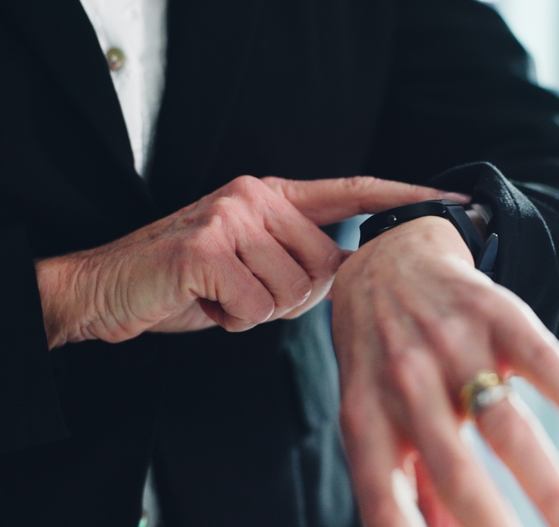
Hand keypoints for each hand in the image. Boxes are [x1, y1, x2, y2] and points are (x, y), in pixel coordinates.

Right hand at [36, 176, 465, 348]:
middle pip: (325, 269)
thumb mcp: (249, 263)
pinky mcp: (206, 246)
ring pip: (293, 293)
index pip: (351, 191)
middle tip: (241, 292)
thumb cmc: (185, 283)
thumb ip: (297, 260)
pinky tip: (203, 302)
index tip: (452, 200)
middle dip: (290, 299)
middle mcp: (256, 194)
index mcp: (272, 194)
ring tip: (218, 294)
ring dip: (257, 311)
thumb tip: (345, 278)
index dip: (403, 197)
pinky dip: (231, 319)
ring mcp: (231, 215)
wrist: (106, 288)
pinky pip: (256, 306)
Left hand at [332, 217, 558, 526]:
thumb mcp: (375, 414)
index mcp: (368, 419)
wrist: (389, 260)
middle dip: (493, 523)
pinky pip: (543, 359)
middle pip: (454, 468)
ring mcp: (452, 343)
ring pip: (505, 422)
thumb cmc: (382, 357)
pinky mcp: (496, 312)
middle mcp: (405, 382)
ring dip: (548, 482)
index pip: (384, 497)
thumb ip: (405, 481)